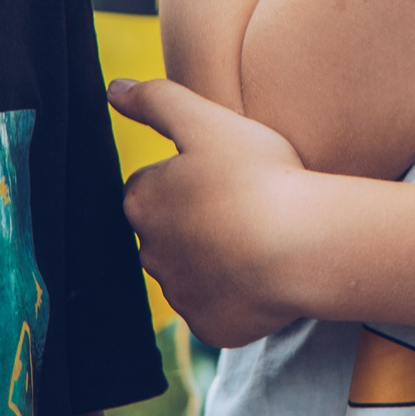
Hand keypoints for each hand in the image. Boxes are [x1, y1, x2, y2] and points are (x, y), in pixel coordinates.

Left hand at [110, 77, 316, 347]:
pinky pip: (219, 307)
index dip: (188, 175)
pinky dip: (236, 294)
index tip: (222, 172)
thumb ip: (157, 100)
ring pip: (193, 270)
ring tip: (259, 237)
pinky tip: (265, 273)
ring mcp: (180, 294)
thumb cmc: (257, 178)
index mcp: (143, 202)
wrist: (301, 247)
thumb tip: (113, 88)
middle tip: (243, 203)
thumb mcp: (207, 122)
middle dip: (196, 219)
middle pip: (169, 231)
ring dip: (216, 257)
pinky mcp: (209, 327)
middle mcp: (150, 253)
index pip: (151, 185)